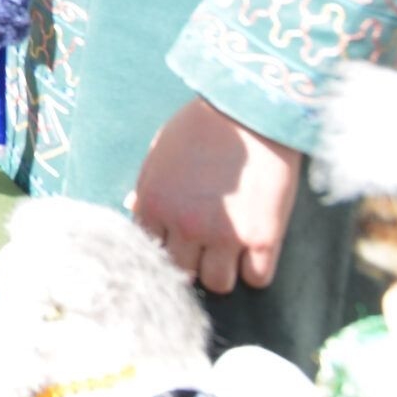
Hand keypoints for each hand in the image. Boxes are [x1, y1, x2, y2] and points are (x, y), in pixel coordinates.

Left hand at [130, 96, 303, 293]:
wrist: (248, 111)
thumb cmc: (199, 127)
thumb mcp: (160, 155)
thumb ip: (147, 188)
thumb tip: (132, 207)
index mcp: (155, 205)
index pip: (149, 253)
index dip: (165, 251)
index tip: (177, 245)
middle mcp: (186, 226)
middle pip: (183, 274)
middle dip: (192, 263)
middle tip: (205, 248)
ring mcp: (226, 235)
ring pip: (218, 284)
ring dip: (223, 270)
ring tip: (230, 249)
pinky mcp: (264, 237)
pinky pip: (258, 279)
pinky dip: (256, 270)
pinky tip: (255, 249)